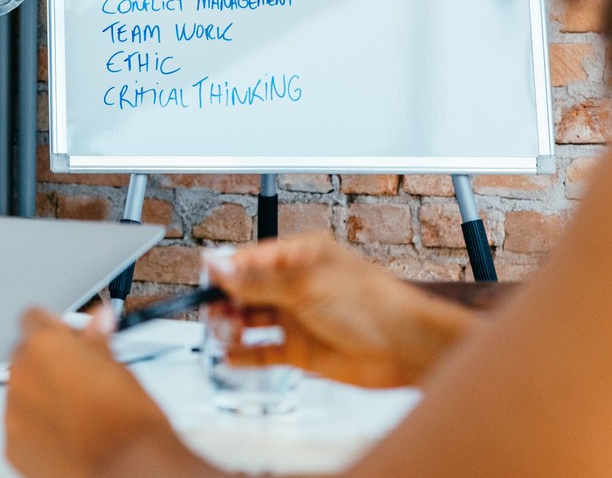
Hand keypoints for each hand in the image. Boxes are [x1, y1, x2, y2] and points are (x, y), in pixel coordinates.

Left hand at [5, 309, 207, 477]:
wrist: (128, 470)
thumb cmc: (128, 421)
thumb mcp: (118, 367)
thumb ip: (97, 340)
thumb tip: (99, 319)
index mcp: (45, 346)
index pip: (33, 318)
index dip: (55, 328)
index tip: (70, 338)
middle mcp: (22, 375)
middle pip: (24, 355)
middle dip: (47, 363)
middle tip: (78, 377)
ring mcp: (13, 412)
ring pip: (22, 392)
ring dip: (41, 396)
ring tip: (77, 413)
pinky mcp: (12, 446)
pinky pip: (19, 427)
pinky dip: (37, 428)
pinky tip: (66, 435)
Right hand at [208, 233, 479, 387]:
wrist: (407, 347)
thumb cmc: (373, 304)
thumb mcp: (305, 285)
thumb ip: (257, 280)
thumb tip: (218, 264)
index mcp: (298, 255)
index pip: (247, 260)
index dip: (223, 272)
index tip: (204, 285)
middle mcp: (294, 285)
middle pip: (244, 290)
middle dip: (225, 302)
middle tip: (216, 315)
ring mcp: (296, 318)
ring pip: (250, 320)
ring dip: (232, 327)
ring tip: (227, 335)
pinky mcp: (300, 351)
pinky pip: (263, 351)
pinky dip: (245, 354)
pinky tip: (232, 356)